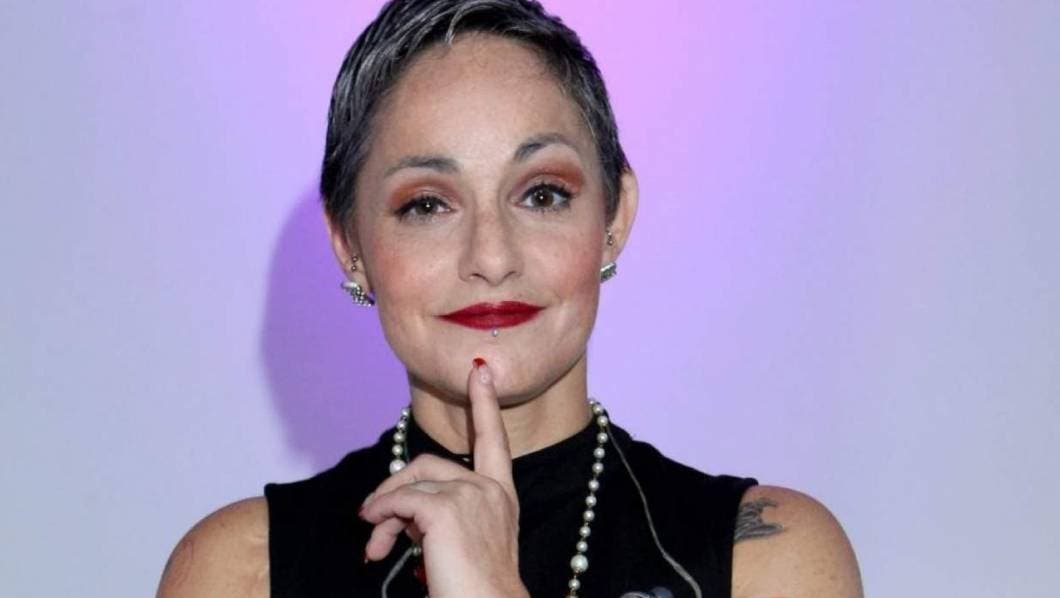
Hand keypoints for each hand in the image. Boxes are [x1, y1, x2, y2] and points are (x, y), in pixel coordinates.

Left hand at [359, 359, 528, 597]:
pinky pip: (399, 502)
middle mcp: (490, 489)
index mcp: (502, 495)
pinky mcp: (445, 509)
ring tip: (374, 546)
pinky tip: (374, 541)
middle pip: (428, 464)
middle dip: (394, 487)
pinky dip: (380, 517)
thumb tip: (400, 511)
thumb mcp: (462, 541)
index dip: (485, 403)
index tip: (481, 369)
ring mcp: (470, 495)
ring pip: (410, 485)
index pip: (494, 439)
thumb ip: (441, 513)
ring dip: (383, 513)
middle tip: (373, 521)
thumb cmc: (474, 587)